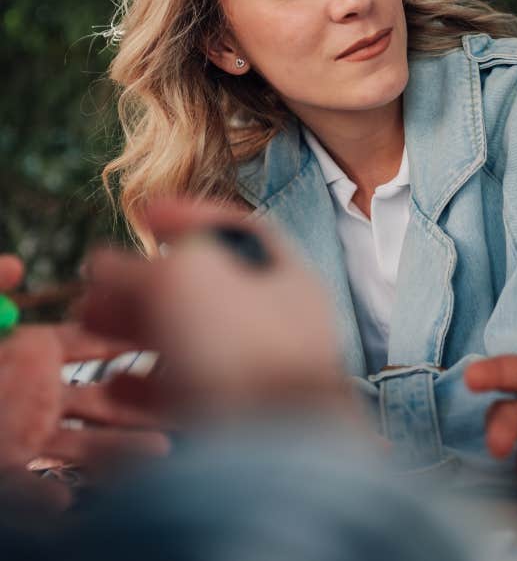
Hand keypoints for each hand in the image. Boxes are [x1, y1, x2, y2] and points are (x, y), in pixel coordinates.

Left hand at [0, 255, 165, 512]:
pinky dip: (55, 496)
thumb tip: (16, 265)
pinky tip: (75, 499)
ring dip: (119, 452)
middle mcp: (36, 399)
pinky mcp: (10, 472)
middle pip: (100, 400)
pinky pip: (35, 488)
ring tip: (161, 453)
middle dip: (141, 403)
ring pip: (81, 446)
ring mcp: (25, 438)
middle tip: (182, 403)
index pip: (84, 345)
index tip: (157, 339)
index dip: (119, 343)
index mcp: (29, 358)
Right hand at [80, 199, 347, 416]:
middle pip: (204, 286)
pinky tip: (116, 385)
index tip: (144, 213)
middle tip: (98, 283)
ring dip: (137, 329)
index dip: (184, 214)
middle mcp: (277, 317)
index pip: (233, 227)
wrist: (277, 446)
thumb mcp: (182, 281)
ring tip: (93, 324)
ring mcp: (260, 368)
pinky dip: (149, 384)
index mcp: (280, 271)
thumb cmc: (242, 345)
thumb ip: (139, 267)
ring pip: (192, 338)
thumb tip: (106, 263)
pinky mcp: (242, 416)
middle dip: (143, 280)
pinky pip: (191, 392)